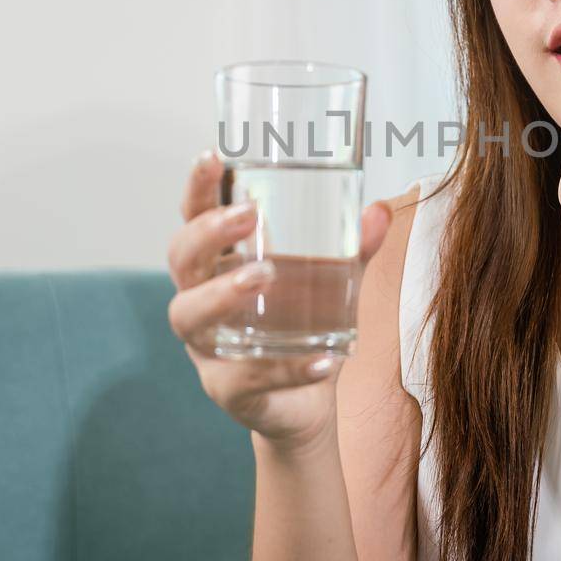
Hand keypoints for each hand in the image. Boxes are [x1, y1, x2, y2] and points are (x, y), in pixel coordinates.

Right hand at [165, 149, 392, 451]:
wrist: (306, 404)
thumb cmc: (305, 327)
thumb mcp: (334, 283)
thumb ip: (354, 250)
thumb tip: (378, 212)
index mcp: (219, 264)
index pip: (194, 217)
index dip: (198, 188)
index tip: (212, 156)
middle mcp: (199, 300)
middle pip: (182, 259)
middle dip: (208, 232)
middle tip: (249, 213)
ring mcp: (206, 347)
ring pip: (190, 315)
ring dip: (223, 292)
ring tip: (264, 276)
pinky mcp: (226, 390)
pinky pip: (244, 378)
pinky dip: (285, 368)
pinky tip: (321, 358)